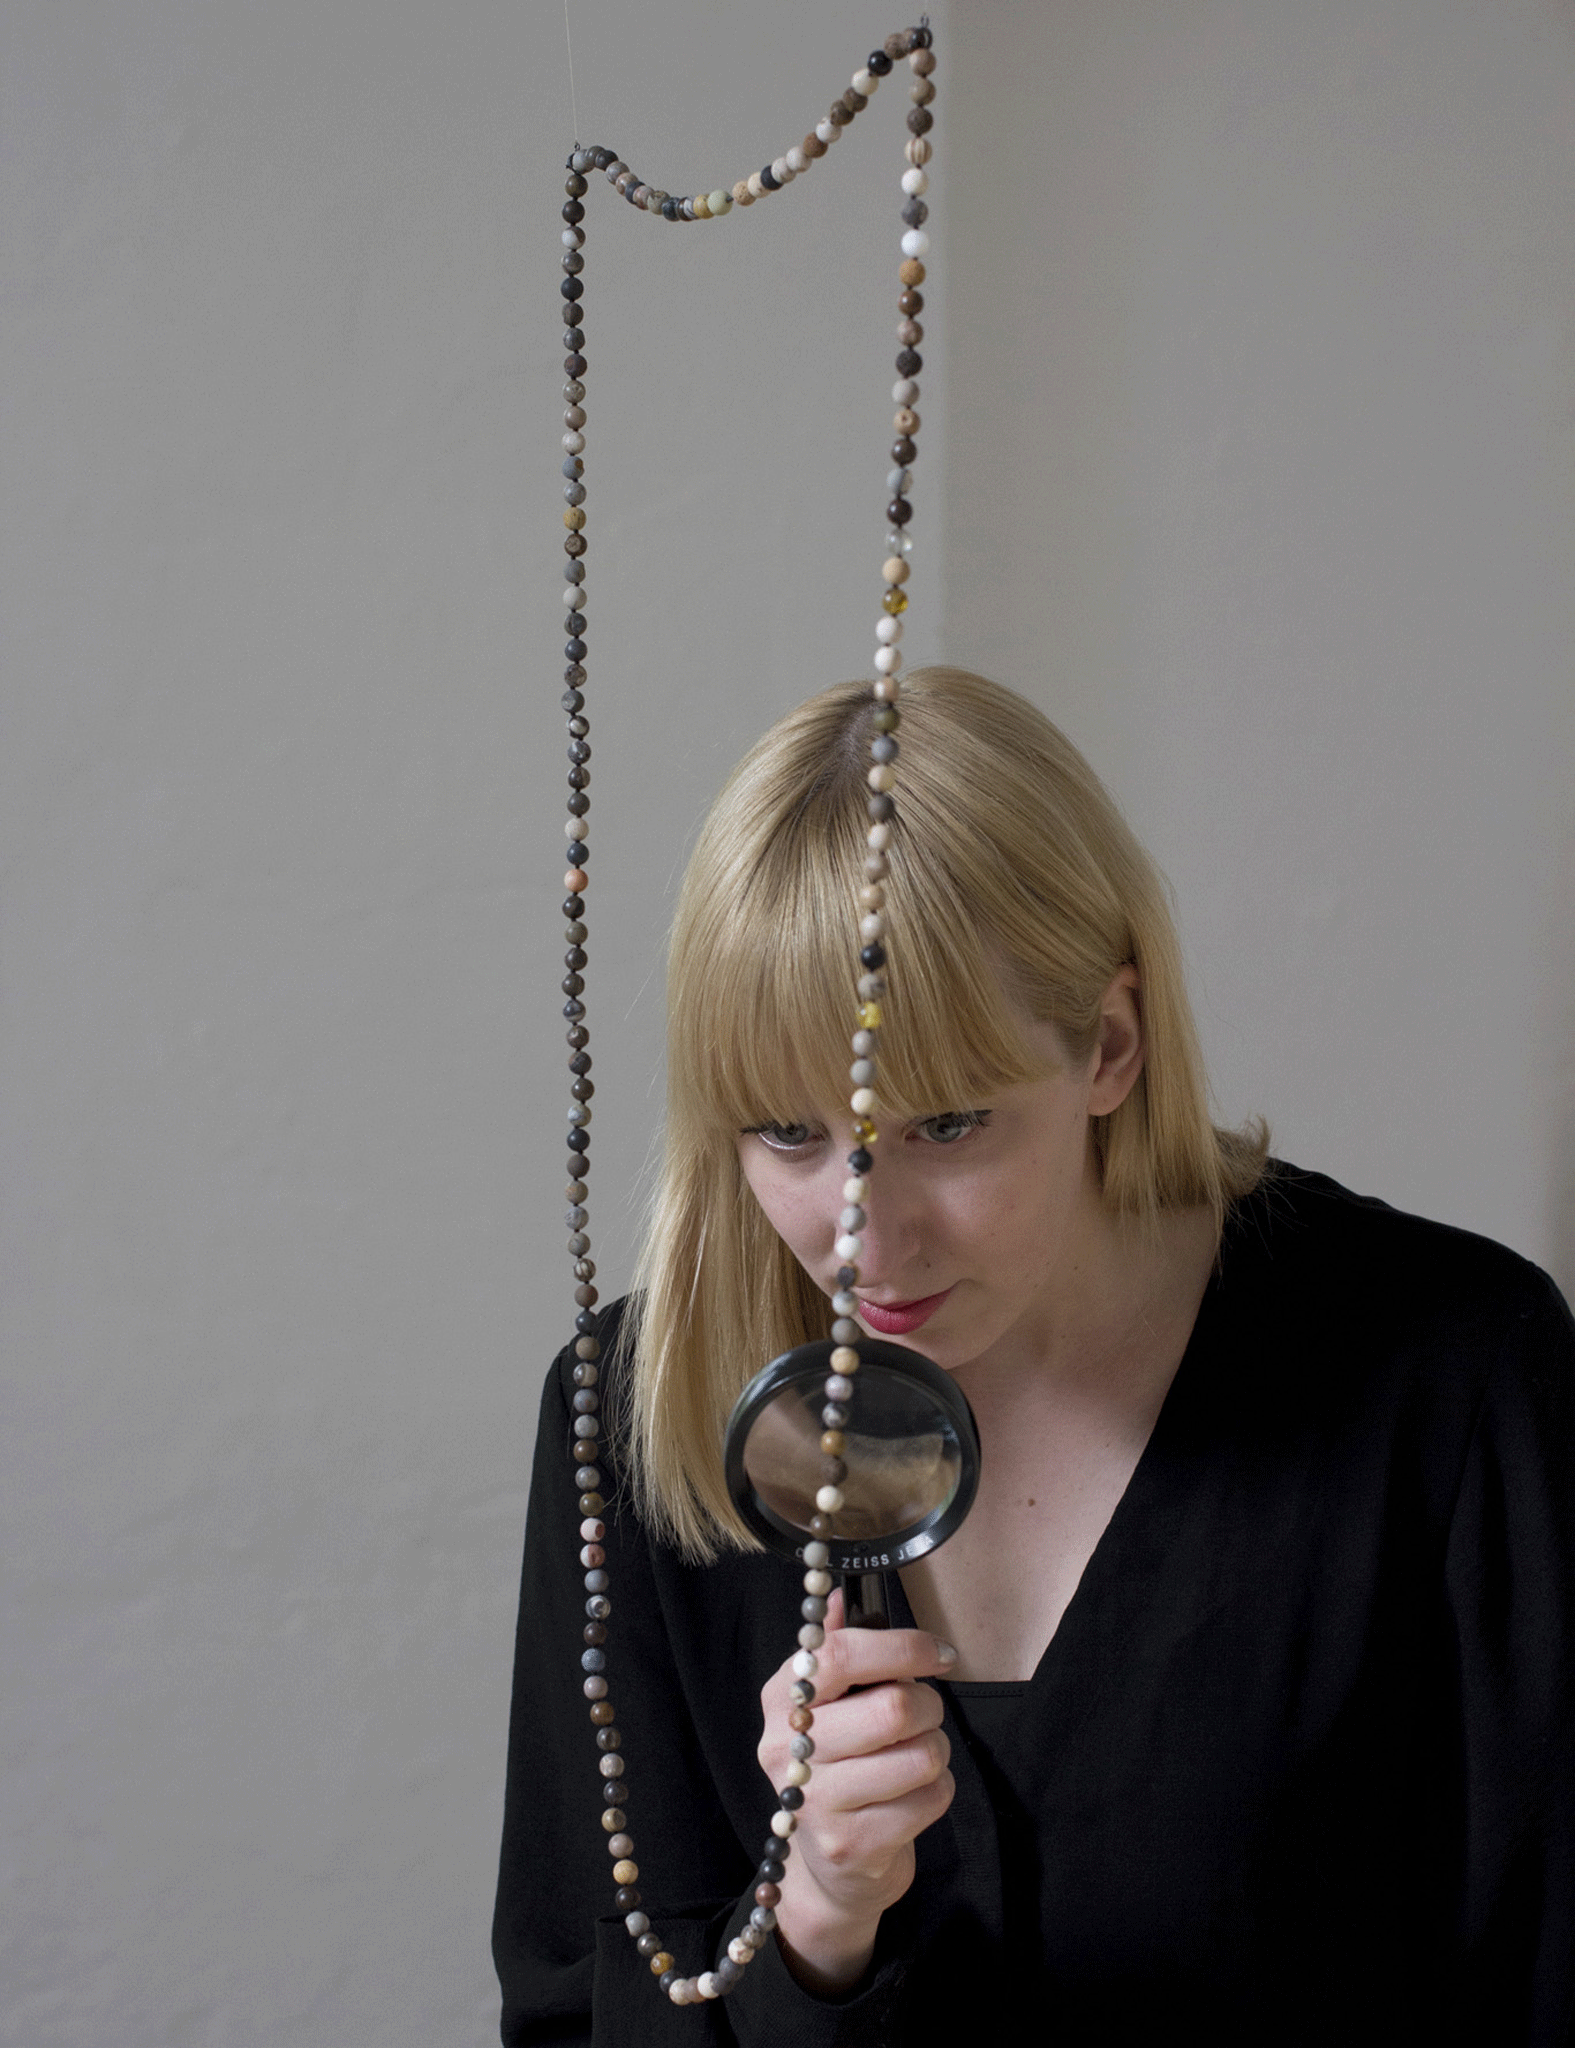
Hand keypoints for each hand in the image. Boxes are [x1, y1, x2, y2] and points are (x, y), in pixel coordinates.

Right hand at [756, 1588, 956, 1994]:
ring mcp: (816, 1804)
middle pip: (892, 1707)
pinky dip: (938, 1792)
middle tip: (924, 1714)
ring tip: (916, 1756)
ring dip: (936, 1751)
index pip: (840, 1654)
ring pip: (920, 1755)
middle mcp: (787, 1749)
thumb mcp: (827, 1704)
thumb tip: (839, 1594)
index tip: (940, 1652)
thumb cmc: (837, 1767)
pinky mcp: (852, 1846)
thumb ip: (835, 1647)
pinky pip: (930, 1799)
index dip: (902, 1647)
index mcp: (780, 1699)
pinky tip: (914, 1796)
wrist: (830, 1871)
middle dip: (929, 1706)